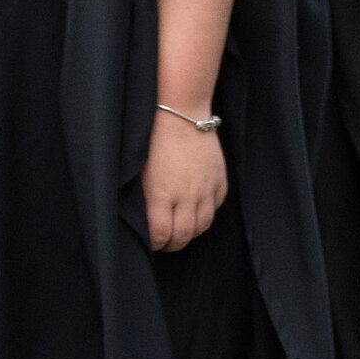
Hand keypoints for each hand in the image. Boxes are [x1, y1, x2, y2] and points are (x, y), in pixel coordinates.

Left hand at [142, 110, 227, 250]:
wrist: (181, 114)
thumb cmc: (152, 140)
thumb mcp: (140, 172)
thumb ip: (145, 201)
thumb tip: (145, 223)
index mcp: (161, 194)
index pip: (161, 234)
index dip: (155, 244)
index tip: (151, 242)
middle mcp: (186, 196)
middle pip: (184, 236)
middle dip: (172, 244)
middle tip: (165, 242)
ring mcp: (206, 188)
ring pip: (203, 225)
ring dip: (191, 232)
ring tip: (181, 228)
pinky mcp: (219, 180)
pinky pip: (216, 207)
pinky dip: (206, 212)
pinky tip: (196, 208)